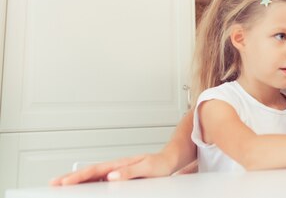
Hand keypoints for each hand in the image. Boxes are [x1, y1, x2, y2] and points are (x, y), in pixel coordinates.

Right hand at [49, 153, 174, 185]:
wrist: (168, 161)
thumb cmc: (159, 164)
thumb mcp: (147, 168)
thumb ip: (129, 171)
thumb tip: (110, 176)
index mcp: (119, 163)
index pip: (94, 170)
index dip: (78, 176)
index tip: (64, 182)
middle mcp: (115, 167)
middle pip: (88, 172)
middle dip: (70, 177)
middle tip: (53, 183)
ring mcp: (115, 171)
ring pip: (92, 176)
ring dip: (77, 180)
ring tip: (60, 185)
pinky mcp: (118, 177)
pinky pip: (99, 181)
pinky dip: (88, 184)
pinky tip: (81, 189)